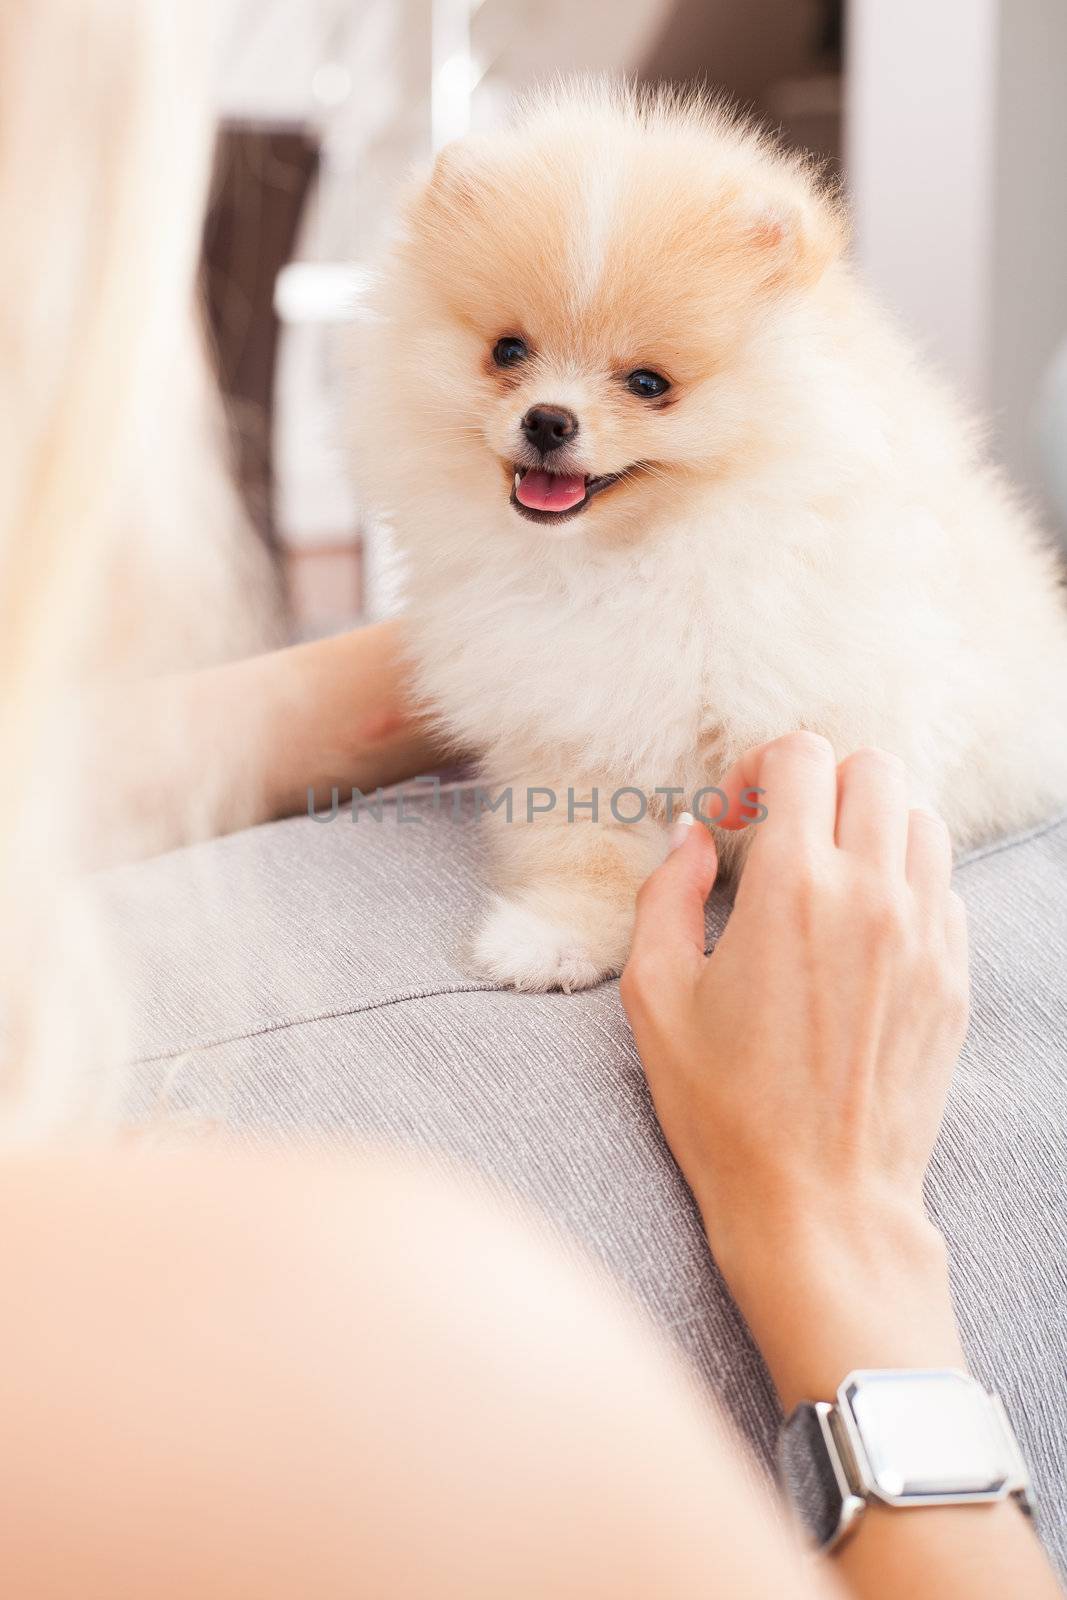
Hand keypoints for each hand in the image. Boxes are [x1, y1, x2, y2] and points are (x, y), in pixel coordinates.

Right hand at [621, 733, 970, 1406]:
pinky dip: (904, 882)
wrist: (819, 1202)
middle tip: (781, 835)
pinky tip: (860, 931)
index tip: (737, 818)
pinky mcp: (952, 977)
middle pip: (873, 769)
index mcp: (793, 888)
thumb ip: (666, 893)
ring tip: (827, 877)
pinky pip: (943, 887)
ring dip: (870, 826)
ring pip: (920, 819)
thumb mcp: (655, 995)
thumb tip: (692, 835)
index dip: (760, 769)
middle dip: (820, 784)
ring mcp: (925, 935)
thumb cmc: (723, 1107)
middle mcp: (872, 895)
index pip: (804, 756)